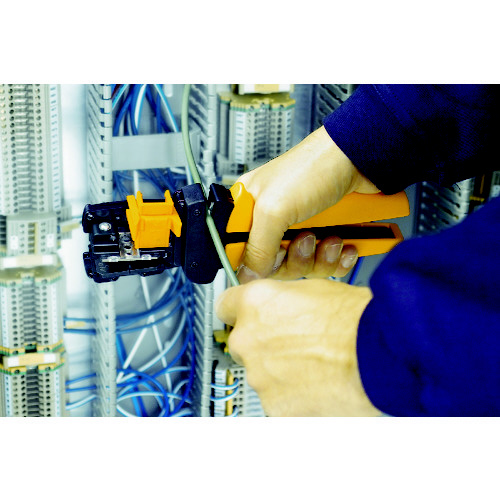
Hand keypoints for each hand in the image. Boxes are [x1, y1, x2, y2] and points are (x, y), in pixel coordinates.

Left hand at [215, 278, 380, 416]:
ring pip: (262, 375)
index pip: (226, 306)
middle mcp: (248, 339)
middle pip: (244, 343)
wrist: (382, 353)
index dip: (241, 312)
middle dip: (264, 345)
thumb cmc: (357, 319)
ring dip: (281, 374)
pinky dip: (294, 399)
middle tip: (296, 347)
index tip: (250, 319)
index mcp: (255, 303)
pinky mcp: (276, 409)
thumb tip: (279, 310)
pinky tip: (320, 388)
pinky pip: (278, 403)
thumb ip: (282, 301)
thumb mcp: (313, 290)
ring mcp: (260, 377)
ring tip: (317, 368)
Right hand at [236, 126, 378, 282]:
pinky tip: (346, 244)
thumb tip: (248, 274)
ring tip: (332, 237)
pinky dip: (338, 259)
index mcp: (251, 209)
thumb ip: (256, 247)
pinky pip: (327, 265)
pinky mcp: (326, 234)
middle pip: (275, 265)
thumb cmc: (314, 167)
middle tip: (307, 238)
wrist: (361, 159)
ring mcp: (301, 228)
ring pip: (304, 267)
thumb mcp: (274, 209)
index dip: (256, 262)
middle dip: (297, 258)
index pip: (241, 251)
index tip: (273, 258)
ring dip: (321, 258)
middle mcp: (274, 220)